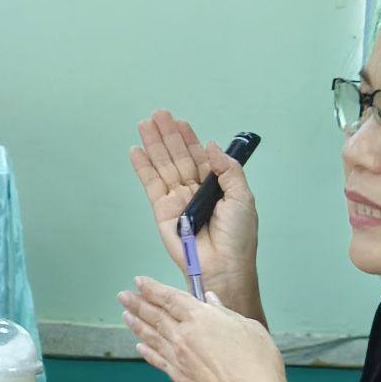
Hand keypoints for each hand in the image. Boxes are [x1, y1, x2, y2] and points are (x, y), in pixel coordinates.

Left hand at [117, 277, 292, 381]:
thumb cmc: (257, 366)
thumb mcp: (249, 328)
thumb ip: (225, 313)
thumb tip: (211, 301)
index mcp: (201, 318)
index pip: (170, 298)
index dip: (152, 289)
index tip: (139, 282)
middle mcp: (184, 336)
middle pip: (155, 316)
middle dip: (137, 304)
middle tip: (123, 296)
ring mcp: (178, 358)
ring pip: (151, 337)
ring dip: (137, 324)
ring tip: (126, 315)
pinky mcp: (178, 378)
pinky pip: (157, 360)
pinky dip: (147, 351)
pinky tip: (140, 346)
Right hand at [129, 113, 258, 305]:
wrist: (223, 266)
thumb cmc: (238, 236)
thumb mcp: (243, 198)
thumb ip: (228, 171)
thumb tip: (210, 147)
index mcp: (216, 186)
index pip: (199, 157)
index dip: (189, 138)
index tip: (180, 121)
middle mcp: (194, 190)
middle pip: (178, 157)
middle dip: (168, 135)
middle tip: (158, 114)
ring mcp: (177, 200)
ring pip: (163, 166)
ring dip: (153, 145)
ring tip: (144, 124)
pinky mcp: (162, 211)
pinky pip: (151, 185)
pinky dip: (143, 168)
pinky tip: (137, 151)